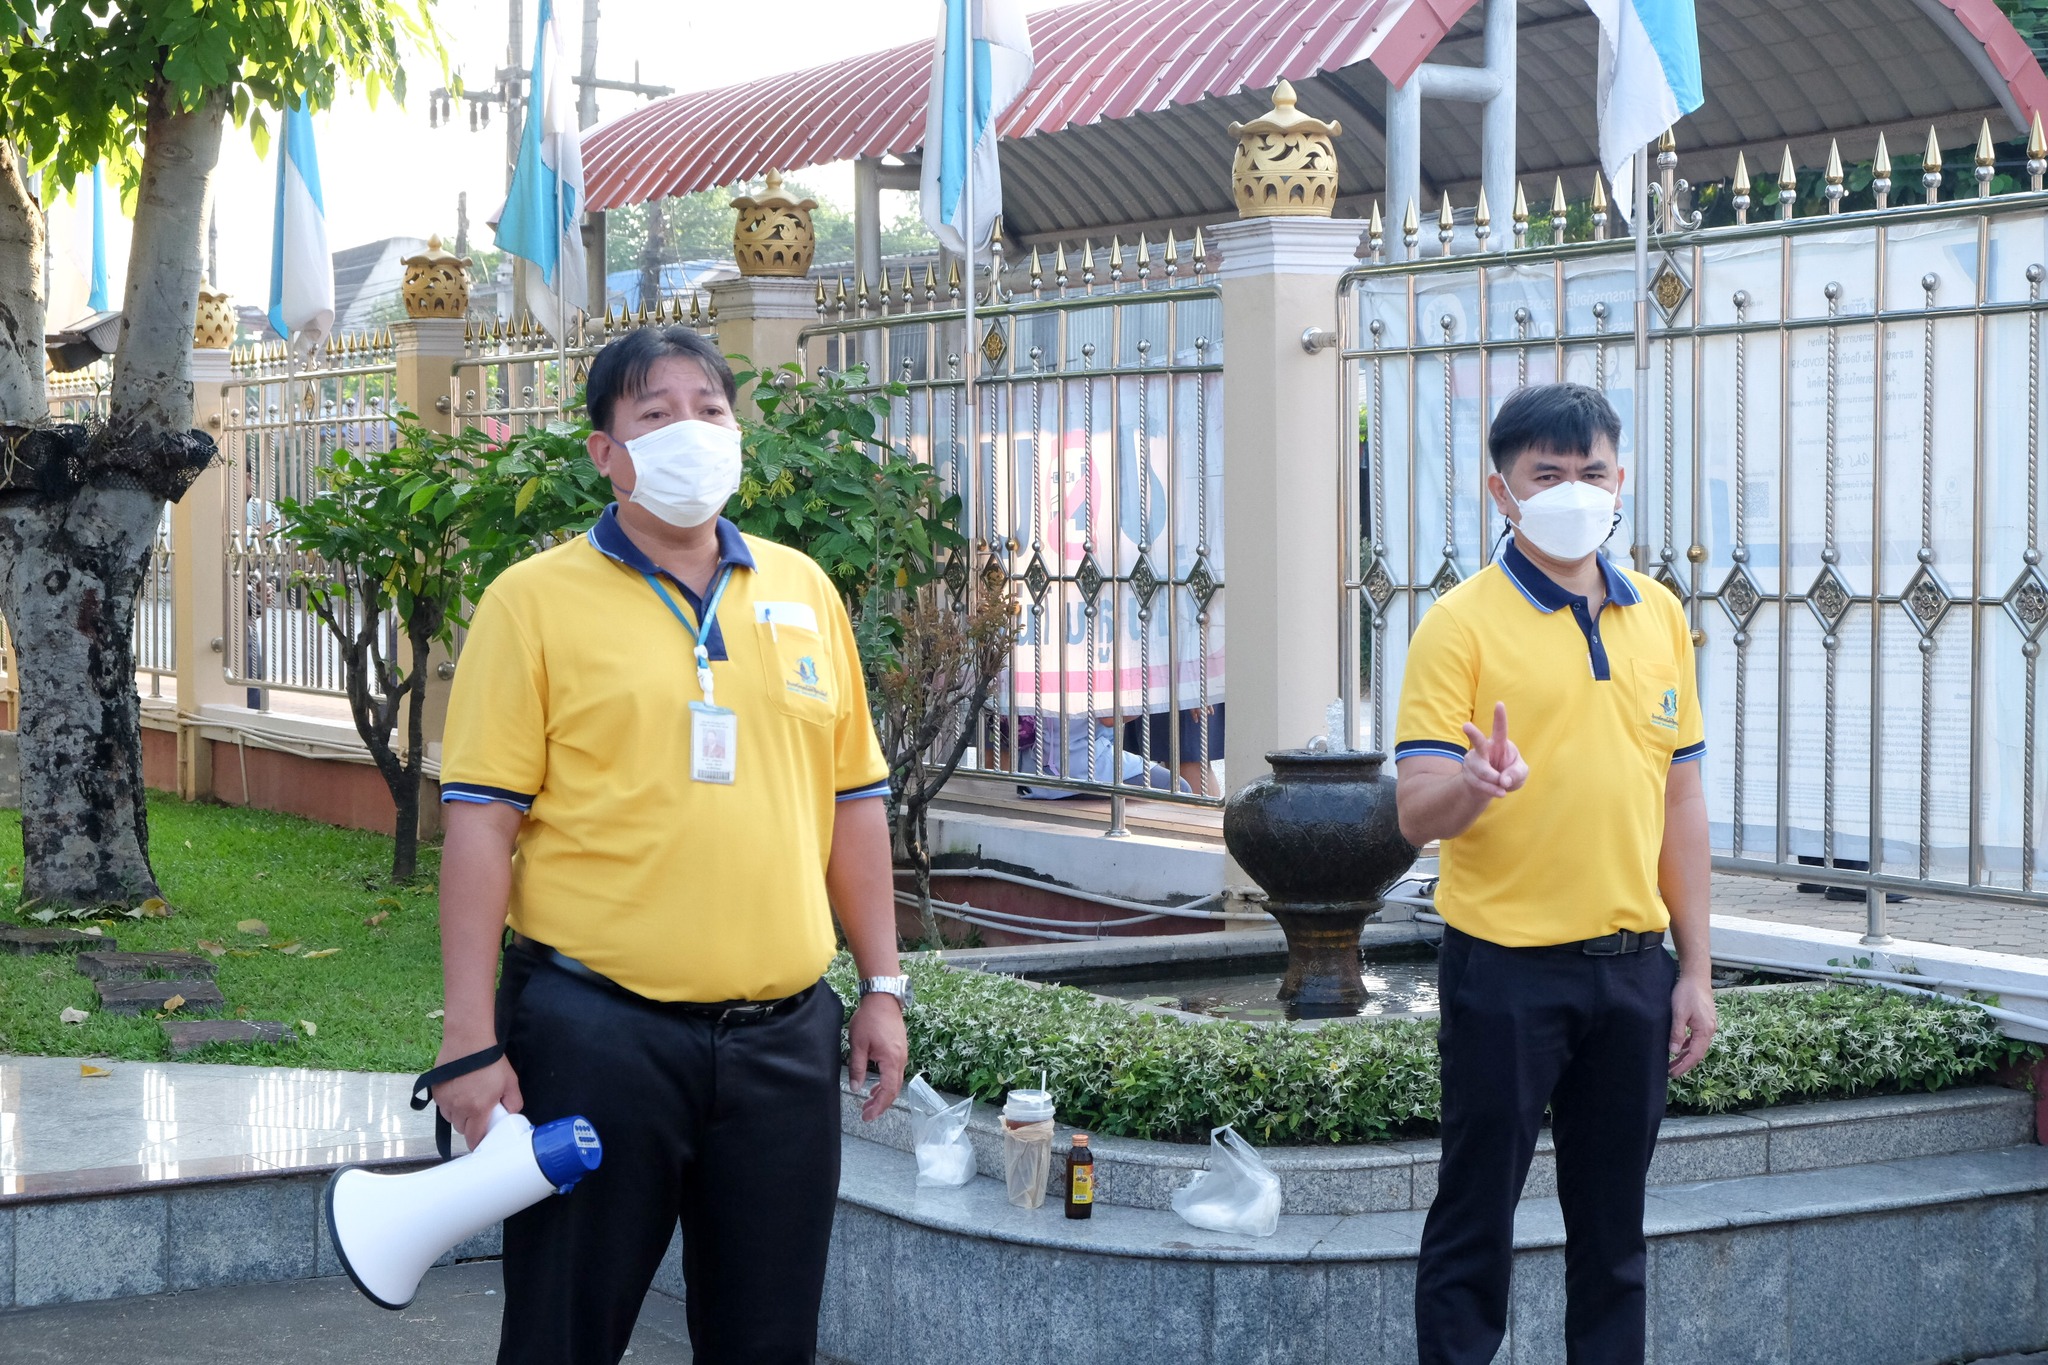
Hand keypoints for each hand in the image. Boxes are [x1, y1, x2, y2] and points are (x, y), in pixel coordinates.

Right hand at [430, 1045, 523, 1150]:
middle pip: (462, 1129)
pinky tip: (458, 1092)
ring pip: (451, 1119)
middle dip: (470, 1125)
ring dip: (459, 1115)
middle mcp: (458, 1108)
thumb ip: (513, 1102)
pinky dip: (449, 1104)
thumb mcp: (510, 1082)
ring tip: (468, 1100)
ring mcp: (445, 1100)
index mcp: (478, 1109)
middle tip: (479, 1112)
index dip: (478, 1141)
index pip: (474, 1138)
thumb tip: (510, 1114)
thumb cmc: (490, 1061)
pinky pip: (442, 1107)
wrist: (468, 1041)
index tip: (482, 1140)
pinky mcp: (436, 1092)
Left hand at [847, 992, 907, 1121]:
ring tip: (868, 1103)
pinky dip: (886, 1083)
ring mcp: (902, 1054)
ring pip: (895, 1082)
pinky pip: (895, 1072)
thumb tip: (856, 1088)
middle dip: (880, 1104)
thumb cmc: (869, 1019)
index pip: (888, 1091)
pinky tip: (876, 1086)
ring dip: (883, 1094)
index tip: (867, 1116)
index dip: (878, 1107)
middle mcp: (901, 1060)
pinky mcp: (900, 1049)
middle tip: (866, 1114)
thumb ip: (857, 1068)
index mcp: (891, 1060)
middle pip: (894, 1090)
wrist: (883, 998)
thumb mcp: (858, 1044)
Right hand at [1459, 701, 1528, 799]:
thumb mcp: (1520, 774)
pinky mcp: (1467, 773)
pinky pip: (1480, 783)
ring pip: (1483, 771)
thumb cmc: (1509, 775)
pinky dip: (1492, 790)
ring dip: (1495, 782)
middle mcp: (1484, 749)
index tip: (1499, 704)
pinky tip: (1499, 792)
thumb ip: (1516, 774)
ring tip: (1502, 787)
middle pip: (1478, 741)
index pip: (1500, 729)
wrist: (1491, 788)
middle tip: (1466, 726)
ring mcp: (1473, 760)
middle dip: (1472, 734)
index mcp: (1500, 744)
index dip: (1500, 717)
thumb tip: (1502, 780)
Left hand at [1668, 971, 1717, 1077]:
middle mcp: (1710, 1030)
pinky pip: (1696, 1038)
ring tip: (1672, 1063)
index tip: (1673, 1074)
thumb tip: (1674, 1051)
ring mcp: (1708, 1025)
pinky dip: (1688, 1045)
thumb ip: (1677, 1033)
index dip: (1684, 1066)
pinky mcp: (1704, 1021)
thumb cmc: (1687, 993)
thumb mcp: (1679, 1013)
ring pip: (1697, 1046)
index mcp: (1705, 1031)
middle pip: (1697, 1053)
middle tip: (1670, 1072)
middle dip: (1684, 1063)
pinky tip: (1679, 1047)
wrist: (1696, 976)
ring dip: (1685, 1055)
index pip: (1694, 1055)